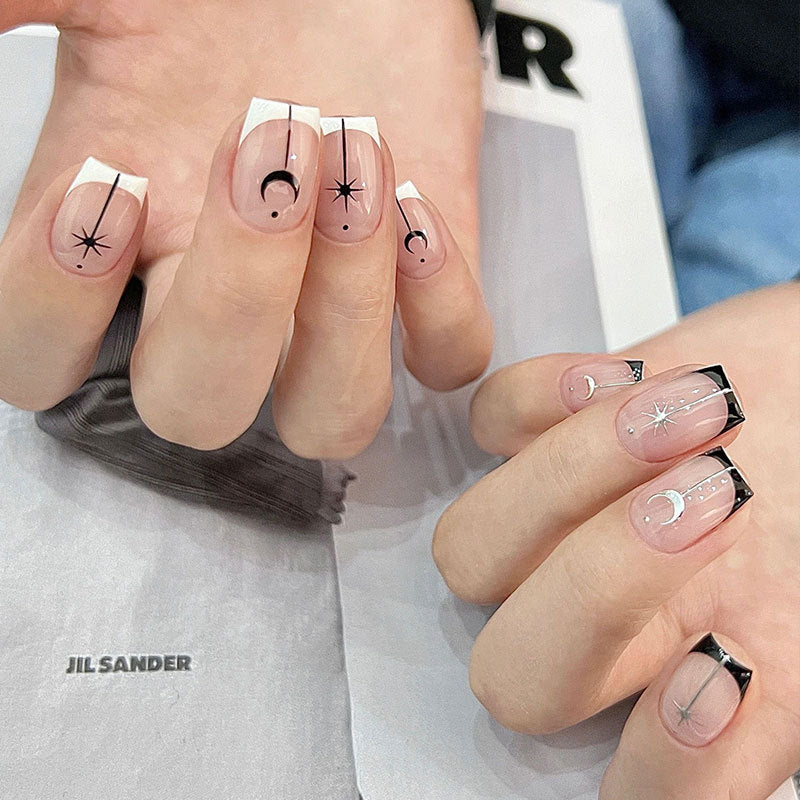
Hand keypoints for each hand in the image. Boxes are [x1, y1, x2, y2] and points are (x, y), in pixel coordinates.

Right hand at [0, 0, 491, 457]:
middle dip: (235, 299)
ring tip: (357, 161)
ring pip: (331, 418)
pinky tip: (421, 203)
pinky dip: (443, 307)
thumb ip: (22, 10)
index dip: (58, 310)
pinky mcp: (425, 284)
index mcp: (122, 245)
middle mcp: (221, 299)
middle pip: (198, 410)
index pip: (42, 367)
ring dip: (348, 314)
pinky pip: (445, 361)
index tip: (113, 181)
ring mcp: (329, 307)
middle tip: (269, 151)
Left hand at [433, 282, 799, 798]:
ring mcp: (551, 524)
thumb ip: (777, 680)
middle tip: (721, 498)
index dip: (670, 762)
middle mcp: (600, 619)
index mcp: (690, 686)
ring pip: (472, 549)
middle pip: (514, 675)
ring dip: (572, 478)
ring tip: (704, 413)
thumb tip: (732, 684)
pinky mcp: (537, 426)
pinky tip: (628, 374)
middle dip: (601, 588)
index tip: (735, 672)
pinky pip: (488, 420)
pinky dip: (540, 398)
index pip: (637, 787)